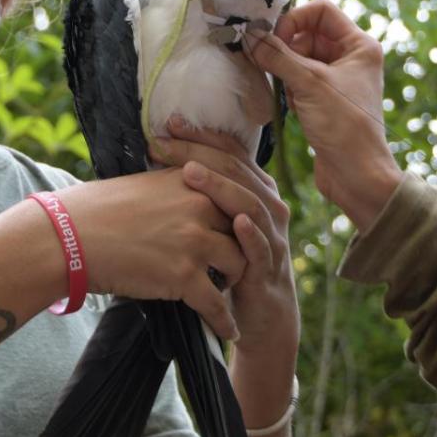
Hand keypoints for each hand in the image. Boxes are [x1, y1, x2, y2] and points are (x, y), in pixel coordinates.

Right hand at [56, 170, 246, 339]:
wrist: (68, 236)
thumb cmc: (94, 210)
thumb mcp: (143, 183)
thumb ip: (173, 187)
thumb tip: (182, 195)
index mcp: (190, 180)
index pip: (233, 198)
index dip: (237, 219)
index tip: (239, 234)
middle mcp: (199, 206)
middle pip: (242, 231)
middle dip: (241, 249)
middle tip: (233, 264)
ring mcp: (194, 241)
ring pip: (237, 265)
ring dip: (234, 281)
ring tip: (226, 291)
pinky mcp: (184, 275)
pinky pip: (216, 303)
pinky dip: (224, 320)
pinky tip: (228, 330)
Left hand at [156, 117, 299, 354]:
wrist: (260, 313)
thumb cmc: (231, 260)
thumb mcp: (216, 221)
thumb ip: (201, 192)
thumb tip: (165, 157)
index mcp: (255, 188)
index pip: (230, 151)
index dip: (201, 136)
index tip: (168, 123)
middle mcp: (267, 205)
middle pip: (236, 170)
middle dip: (199, 153)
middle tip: (166, 142)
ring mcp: (272, 235)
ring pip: (250, 203)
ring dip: (221, 187)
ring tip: (191, 173)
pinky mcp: (269, 266)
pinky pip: (261, 247)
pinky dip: (250, 233)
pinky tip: (235, 222)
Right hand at [244, 0, 400, 230]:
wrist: (357, 175)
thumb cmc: (345, 127)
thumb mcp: (309, 84)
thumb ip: (277, 56)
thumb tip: (249, 36)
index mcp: (359, 45)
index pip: (322, 11)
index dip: (295, 19)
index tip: (276, 38)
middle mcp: (351, 58)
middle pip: (308, 33)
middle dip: (286, 47)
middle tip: (268, 62)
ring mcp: (337, 79)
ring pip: (300, 57)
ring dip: (285, 68)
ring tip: (286, 89)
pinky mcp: (325, 99)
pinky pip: (299, 79)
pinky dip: (288, 86)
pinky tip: (290, 103)